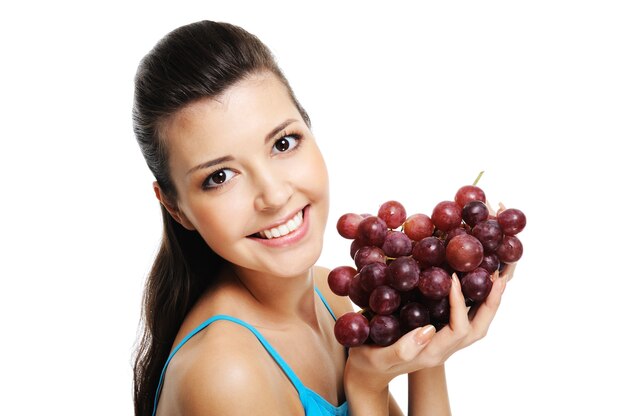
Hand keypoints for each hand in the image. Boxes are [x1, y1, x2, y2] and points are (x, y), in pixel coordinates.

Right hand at [344, 264, 511, 393]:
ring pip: (477, 324)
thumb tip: (428, 330)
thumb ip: (402, 349)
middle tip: (499, 276)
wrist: (367, 372)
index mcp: (432, 354)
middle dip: (492, 302)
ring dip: (489, 301)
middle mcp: (444, 349)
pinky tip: (474, 283)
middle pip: (479, 328)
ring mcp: (444, 342)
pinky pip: (466, 318)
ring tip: (496, 275)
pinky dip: (476, 300)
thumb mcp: (378, 357)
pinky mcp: (440, 333)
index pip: (459, 329)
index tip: (453, 278)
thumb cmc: (368, 363)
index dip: (460, 303)